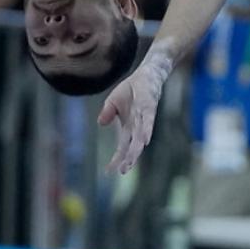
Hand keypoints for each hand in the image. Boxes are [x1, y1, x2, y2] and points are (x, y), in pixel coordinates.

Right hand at [97, 56, 170, 174]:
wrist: (144, 76)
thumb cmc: (130, 91)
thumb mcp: (112, 101)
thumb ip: (107, 113)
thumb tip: (100, 123)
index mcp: (128, 127)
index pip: (122, 146)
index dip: (116, 158)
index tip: (109, 171)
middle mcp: (137, 126)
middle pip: (132, 146)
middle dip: (127, 159)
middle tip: (122, 171)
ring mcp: (144, 119)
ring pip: (139, 138)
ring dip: (135, 150)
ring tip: (131, 162)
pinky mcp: (149, 108)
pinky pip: (148, 122)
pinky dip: (146, 131)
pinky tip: (144, 141)